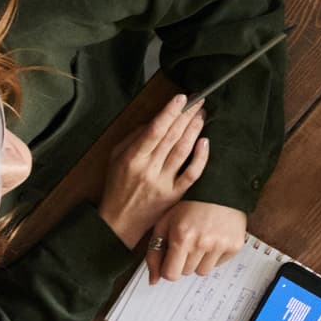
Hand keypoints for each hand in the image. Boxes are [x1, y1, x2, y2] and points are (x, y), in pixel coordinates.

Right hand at [99, 95, 210, 253]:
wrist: (119, 222)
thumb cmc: (117, 188)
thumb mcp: (115, 158)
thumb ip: (133, 138)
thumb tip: (154, 121)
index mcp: (132, 158)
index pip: (155, 130)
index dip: (170, 112)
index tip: (181, 98)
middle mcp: (149, 169)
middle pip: (172, 137)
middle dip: (187, 116)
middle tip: (198, 101)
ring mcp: (163, 183)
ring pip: (183, 151)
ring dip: (194, 130)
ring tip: (202, 115)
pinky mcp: (174, 195)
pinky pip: (191, 174)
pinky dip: (200, 157)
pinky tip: (205, 142)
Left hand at [146, 195, 245, 285]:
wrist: (219, 189)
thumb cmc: (189, 204)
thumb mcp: (164, 224)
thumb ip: (154, 253)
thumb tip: (153, 280)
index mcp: (181, 237)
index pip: (171, 274)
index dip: (169, 267)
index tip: (171, 258)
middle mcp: (202, 243)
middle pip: (186, 272)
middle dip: (183, 261)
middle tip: (187, 242)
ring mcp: (220, 245)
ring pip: (203, 271)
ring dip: (199, 260)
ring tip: (200, 240)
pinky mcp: (235, 246)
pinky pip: (219, 264)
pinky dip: (214, 256)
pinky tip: (213, 239)